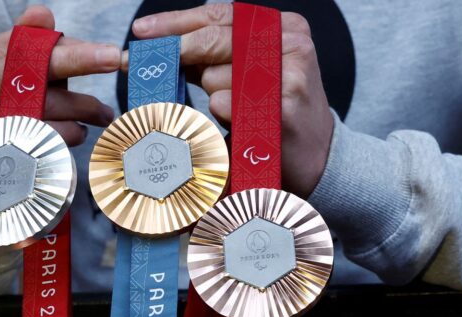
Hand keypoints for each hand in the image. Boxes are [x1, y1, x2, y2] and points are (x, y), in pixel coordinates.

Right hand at [0, 6, 120, 144]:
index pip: (27, 47)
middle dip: (79, 66)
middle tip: (116, 64)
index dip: (71, 50)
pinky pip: (41, 138)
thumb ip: (35, 42)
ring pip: (42, 109)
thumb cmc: (15, 102)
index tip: (109, 53)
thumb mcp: (24, 68)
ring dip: (82, 108)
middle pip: (32, 74)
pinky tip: (78, 131)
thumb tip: (42, 14)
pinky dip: (68, 134)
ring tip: (102, 113)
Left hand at [127, 4, 332, 197]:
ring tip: (238, 111)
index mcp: (283, 27)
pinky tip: (241, 125)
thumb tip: (163, 47)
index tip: (141, 31)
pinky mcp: (281, 108)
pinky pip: (224, 104)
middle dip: (176, 54)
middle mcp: (290, 43)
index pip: (219, 14)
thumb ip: (214, 56)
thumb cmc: (276, 111)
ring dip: (210, 96)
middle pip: (211, 40)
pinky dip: (220, 116)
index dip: (175, 21)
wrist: (320, 157)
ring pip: (213, 76)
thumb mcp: (250, 72)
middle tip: (143, 64)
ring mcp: (288, 75)